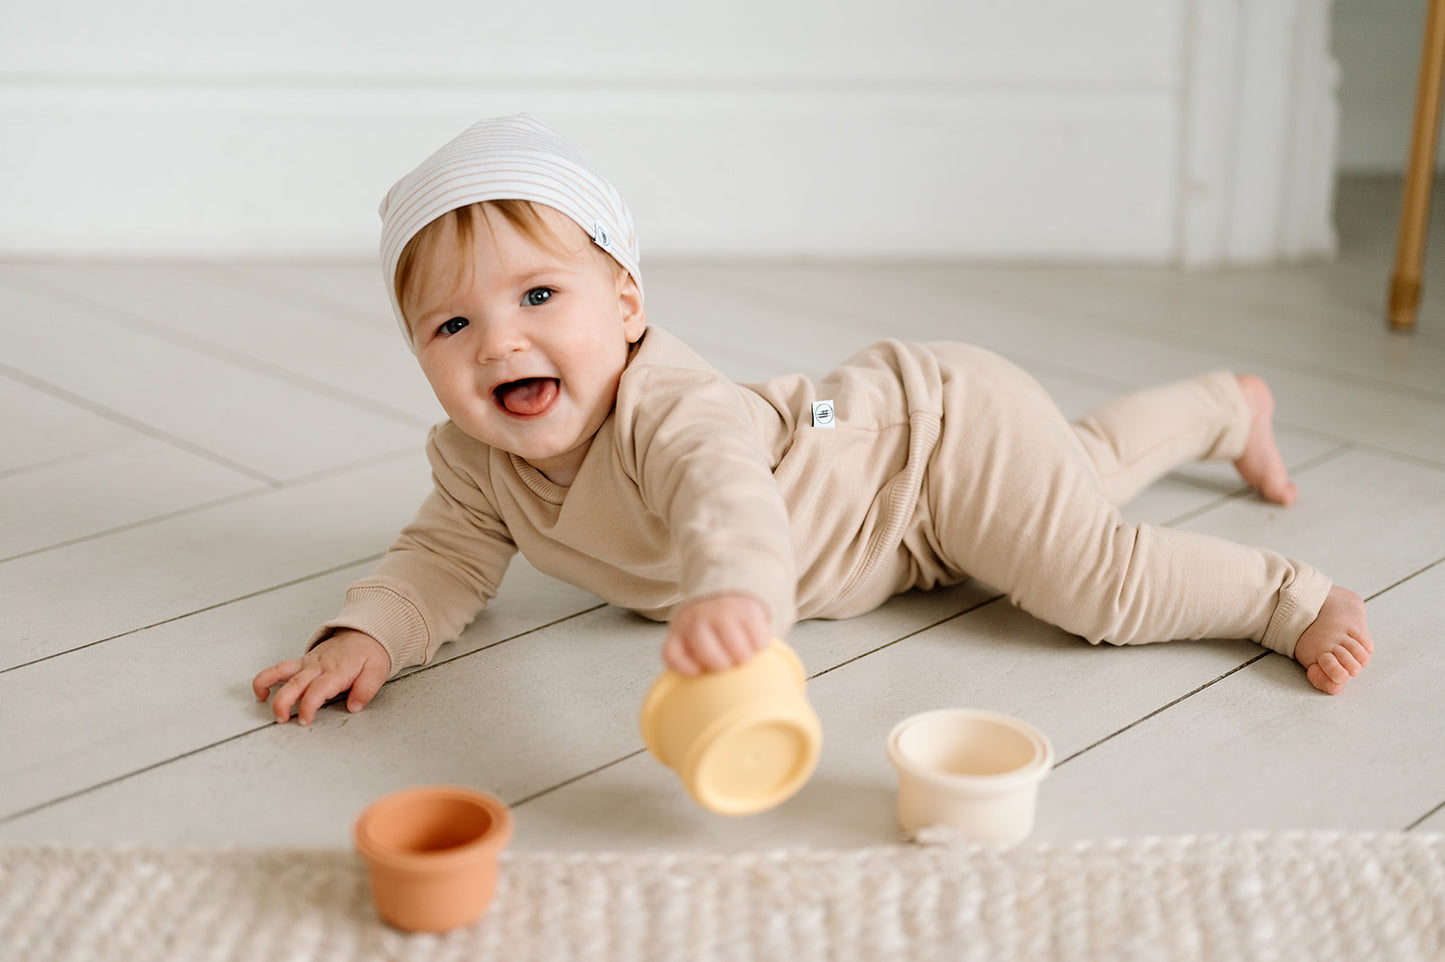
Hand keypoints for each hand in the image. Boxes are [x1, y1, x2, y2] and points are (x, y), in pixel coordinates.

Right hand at [252, 629, 391, 724]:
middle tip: (282, 719)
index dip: (308, 707)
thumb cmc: (369, 653)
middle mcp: (318, 667)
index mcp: (336, 671)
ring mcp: (307, 663)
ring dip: (267, 686)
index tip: (304, 720)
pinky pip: (279, 668)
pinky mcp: (302, 663)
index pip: (317, 691)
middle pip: (295, 684)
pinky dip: (266, 678)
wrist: (364, 633)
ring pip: (281, 672)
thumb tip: (354, 706)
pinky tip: (262, 692)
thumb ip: (366, 690)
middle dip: (283, 703)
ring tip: (262, 702)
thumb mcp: (377, 671)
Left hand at [662, 593, 770, 675]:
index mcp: (678, 631)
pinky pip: (756, 638)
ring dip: (743, 657)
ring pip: (735, 647)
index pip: (672, 653)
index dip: (684, 668)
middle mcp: (697, 619)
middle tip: (727, 665)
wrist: (725, 592)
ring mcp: (722, 612)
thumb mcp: (689, 640)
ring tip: (743, 657)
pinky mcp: (747, 610)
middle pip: (707, 651)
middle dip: (720, 664)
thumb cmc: (707, 629)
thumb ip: (689, 660)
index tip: (698, 673)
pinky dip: (759, 646)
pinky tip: (755, 645)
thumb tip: (703, 693)